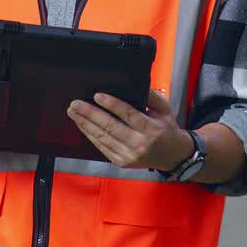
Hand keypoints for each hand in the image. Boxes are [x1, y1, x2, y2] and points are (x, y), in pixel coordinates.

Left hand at [67, 89, 192, 170]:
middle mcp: (139, 144)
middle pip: (110, 127)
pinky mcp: (121, 162)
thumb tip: (132, 84)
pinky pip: (102, 147)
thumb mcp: (164, 109)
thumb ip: (151, 96)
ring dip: (85, 124)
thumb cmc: (167, 129)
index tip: (97, 96)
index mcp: (151, 129)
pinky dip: (90, 135)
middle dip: (90, 114)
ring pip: (102, 138)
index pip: (128, 115)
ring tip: (74, 112)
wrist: (172, 156)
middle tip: (76, 104)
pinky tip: (82, 125)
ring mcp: (129, 155)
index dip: (111, 105)